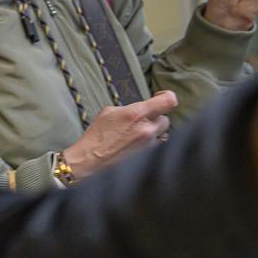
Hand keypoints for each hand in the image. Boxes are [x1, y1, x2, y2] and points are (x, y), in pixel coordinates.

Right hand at [63, 90, 177, 179]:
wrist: (90, 161)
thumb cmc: (96, 139)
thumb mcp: (108, 112)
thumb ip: (128, 108)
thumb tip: (139, 107)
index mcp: (136, 114)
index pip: (168, 101)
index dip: (167, 97)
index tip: (160, 98)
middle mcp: (146, 130)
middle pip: (165, 119)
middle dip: (155, 119)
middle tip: (142, 122)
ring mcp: (149, 145)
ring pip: (164, 135)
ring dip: (154, 133)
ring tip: (138, 136)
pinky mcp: (148, 157)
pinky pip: (157, 147)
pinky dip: (151, 145)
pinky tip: (138, 146)